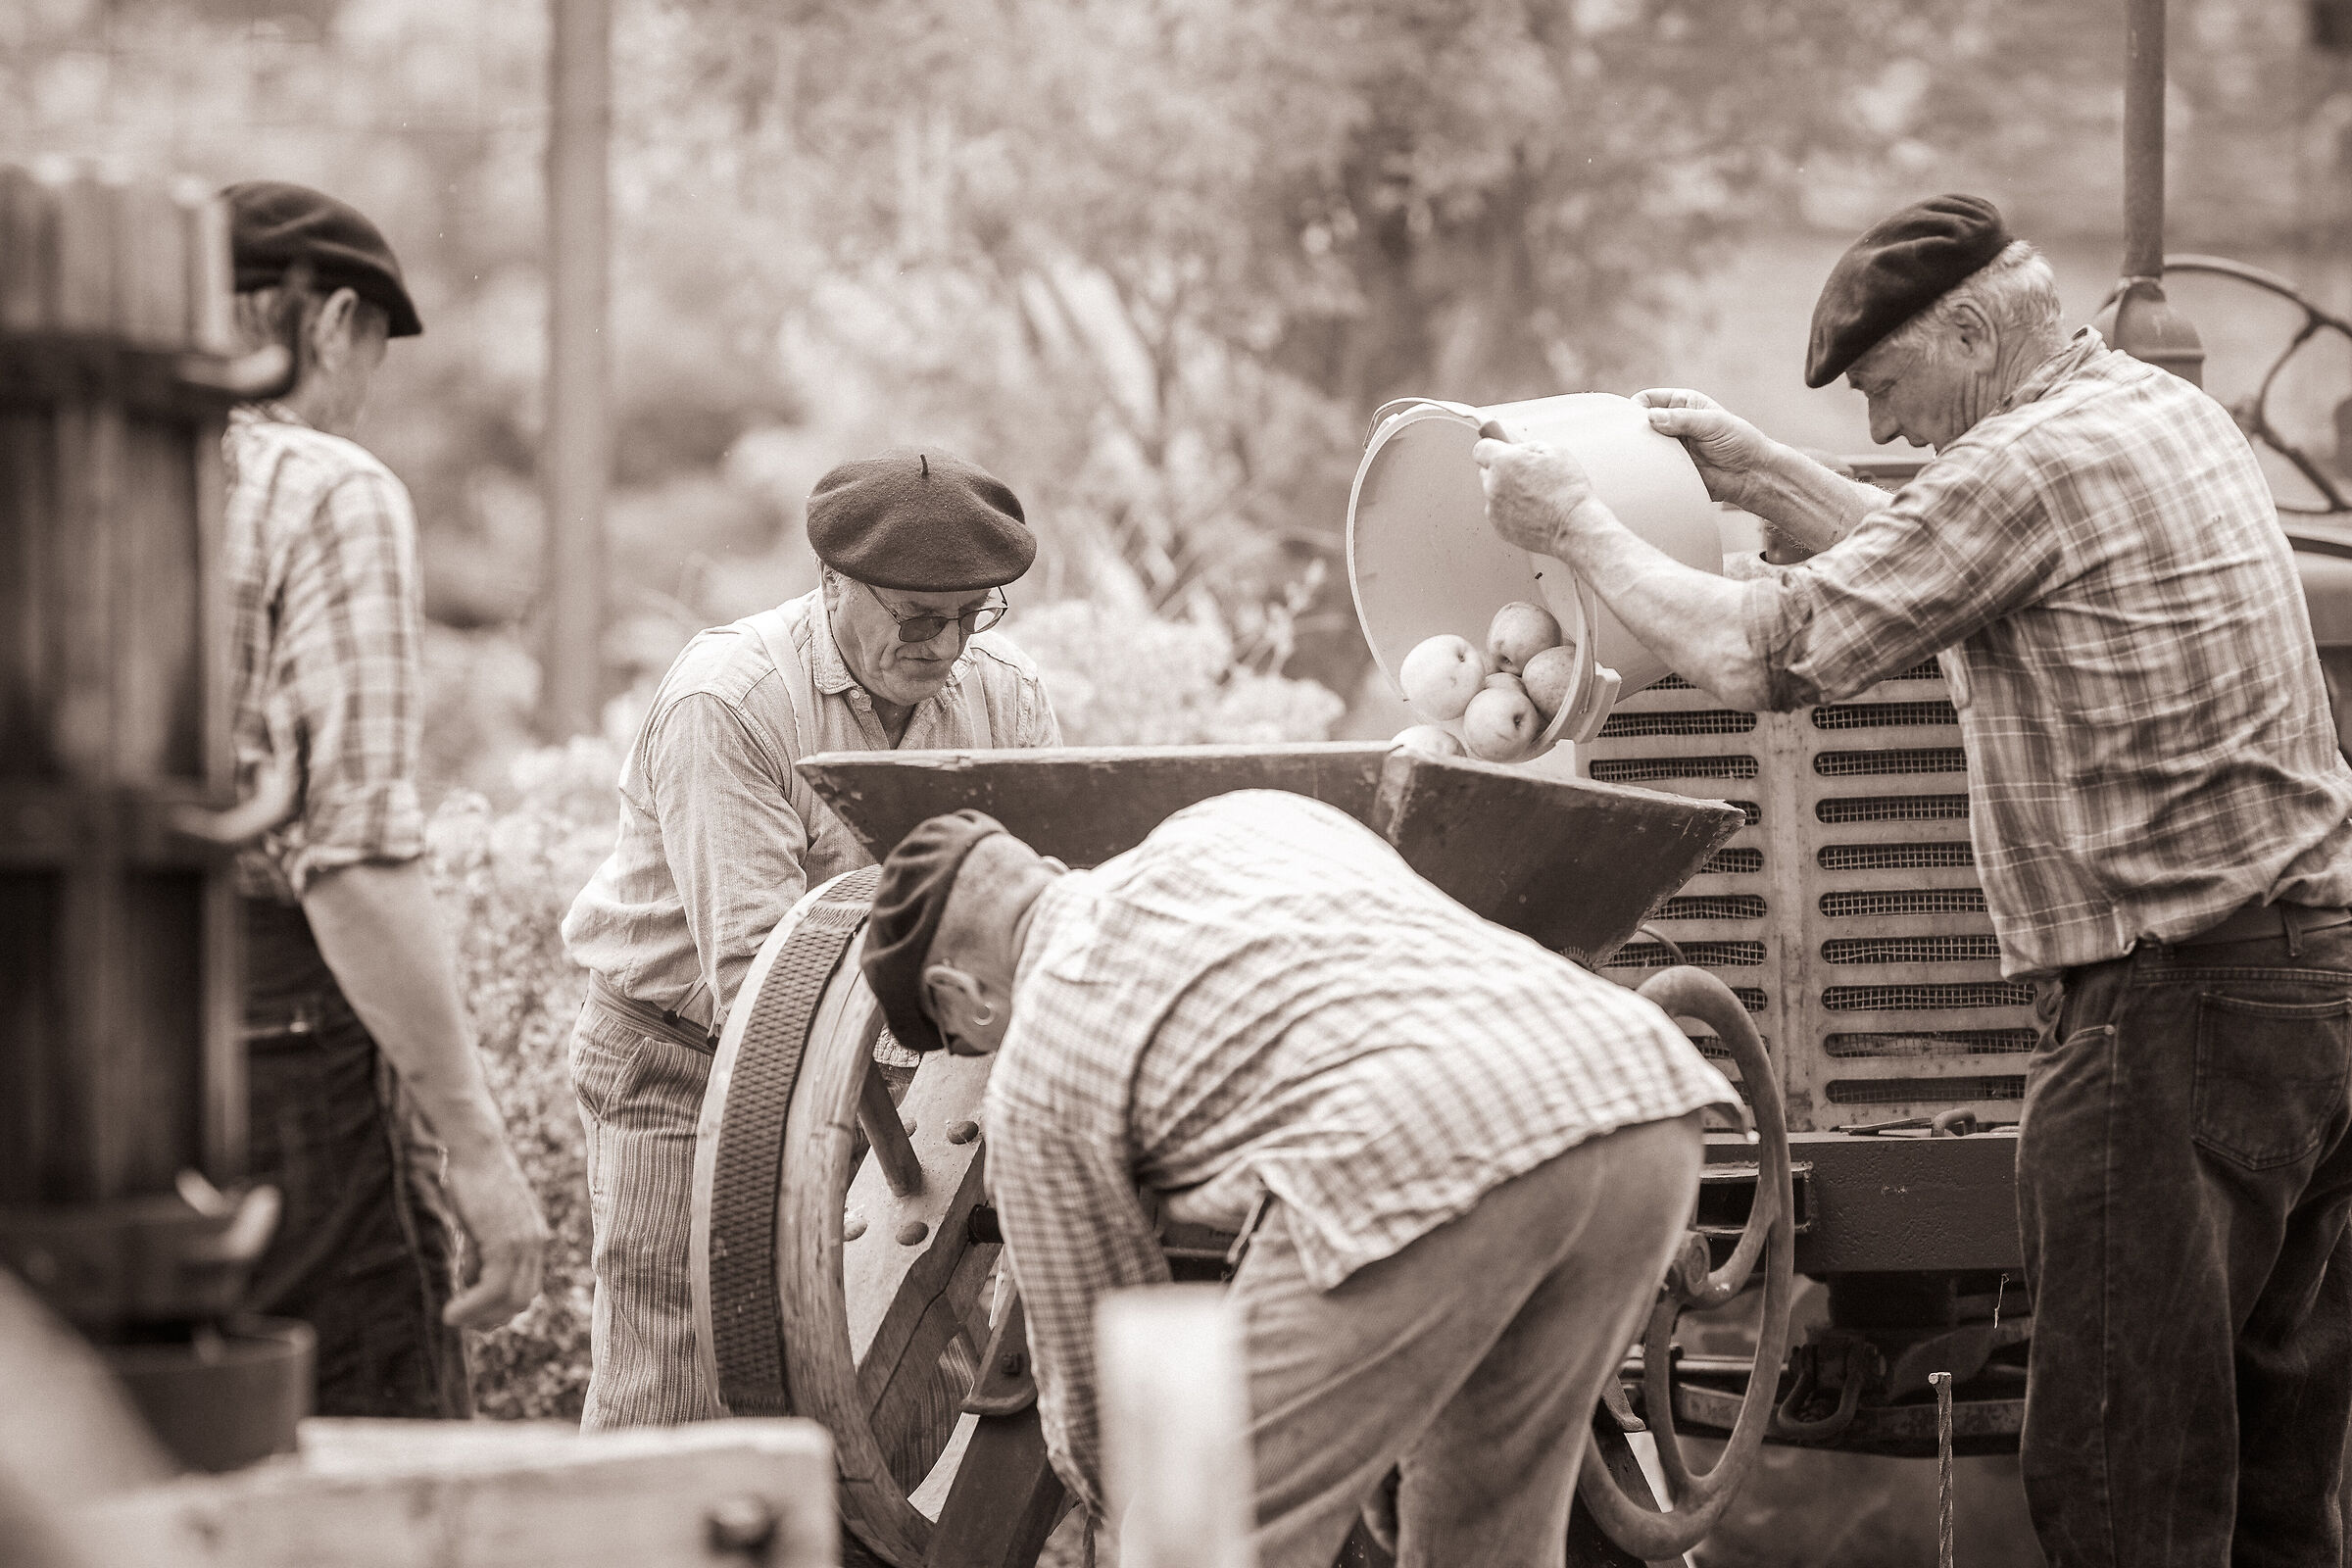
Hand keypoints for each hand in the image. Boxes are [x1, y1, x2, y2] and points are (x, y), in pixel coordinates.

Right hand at [439, 1143, 548, 1327]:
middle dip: (491, 1317)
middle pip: (522, 1299)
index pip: (527, 1288)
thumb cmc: (471, 1180)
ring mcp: (525, 1241)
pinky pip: (495, 1287)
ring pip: (510, 1298)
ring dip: (479, 1316)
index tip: (472, 1314)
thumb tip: (470, 1285)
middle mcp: (536, 1242)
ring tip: (452, 1317)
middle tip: (460, 1320)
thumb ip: (480, 1254)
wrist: (475, 1147)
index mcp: (533, 1238)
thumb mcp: (478, 1225)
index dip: (500, 1307)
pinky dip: (473, 1306)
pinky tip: (451, 1312)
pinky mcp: (506, 1239)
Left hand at [1473, 422, 1595, 555]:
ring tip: (1533, 497)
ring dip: (1506, 492)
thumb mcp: (1554, 451)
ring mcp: (1494, 508)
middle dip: (1502, 470)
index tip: (1500, 451)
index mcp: (1503, 463)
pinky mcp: (1499, 527)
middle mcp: (1493, 485)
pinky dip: (1510, 511)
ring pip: (1493, 494)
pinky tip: (1531, 511)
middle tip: (1526, 475)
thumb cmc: (1567, 490)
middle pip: (1486, 472)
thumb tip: (1517, 449)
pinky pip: (1499, 513)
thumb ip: (1528, 446)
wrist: (1573, 525)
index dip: (1493, 449)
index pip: (1481, 449)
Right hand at [1632, 388, 1773, 507]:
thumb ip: (1683, 419)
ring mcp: (1670, 448)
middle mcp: (1672, 424)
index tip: (1632, 419)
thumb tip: (1650, 417)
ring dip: (1641, 452)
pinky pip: (1652, 469)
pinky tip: (1647, 472)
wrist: (1751, 475)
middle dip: (1634, 432)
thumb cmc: (1739, 442)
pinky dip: (1647, 470)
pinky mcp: (1671, 469)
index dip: (1635, 407)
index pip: (1648, 400)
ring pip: (1644, 447)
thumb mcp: (1713, 423)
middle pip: (1640, 424)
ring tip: (1643, 458)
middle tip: (1634, 442)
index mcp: (1682, 404)